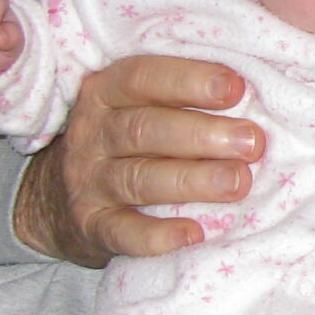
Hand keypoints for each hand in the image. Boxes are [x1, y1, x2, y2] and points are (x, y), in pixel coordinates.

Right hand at [13, 54, 260, 266]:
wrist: (54, 199)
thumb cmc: (125, 142)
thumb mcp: (136, 106)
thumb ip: (181, 96)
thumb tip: (259, 92)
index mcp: (106, 92)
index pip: (143, 77)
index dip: (189, 80)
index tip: (236, 88)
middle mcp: (92, 134)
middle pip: (146, 129)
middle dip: (203, 135)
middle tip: (252, 143)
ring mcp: (88, 182)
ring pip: (140, 179)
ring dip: (193, 180)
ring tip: (238, 183)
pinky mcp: (90, 226)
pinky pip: (122, 232)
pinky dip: (157, 236)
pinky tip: (194, 234)